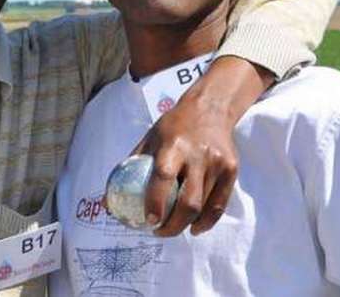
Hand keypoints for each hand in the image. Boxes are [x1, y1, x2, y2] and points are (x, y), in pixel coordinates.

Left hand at [130, 57, 272, 236]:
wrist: (212, 108)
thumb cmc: (174, 125)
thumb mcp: (150, 138)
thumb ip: (131, 167)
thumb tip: (107, 201)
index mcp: (173, 145)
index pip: (164, 177)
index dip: (156, 202)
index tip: (148, 221)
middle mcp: (198, 155)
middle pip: (189, 201)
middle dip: (173, 225)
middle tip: (158, 231)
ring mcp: (217, 164)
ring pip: (204, 206)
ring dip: (187, 224)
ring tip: (172, 227)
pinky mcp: (231, 170)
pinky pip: (220, 205)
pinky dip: (207, 221)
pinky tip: (195, 227)